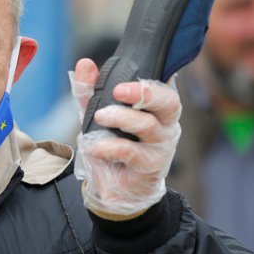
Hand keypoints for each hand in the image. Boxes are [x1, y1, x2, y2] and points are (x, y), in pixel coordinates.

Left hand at [72, 58, 181, 217]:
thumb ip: (90, 91)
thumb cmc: (113, 146)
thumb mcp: (97, 115)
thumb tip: (85, 64)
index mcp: (156, 108)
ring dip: (122, 118)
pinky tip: (95, 147)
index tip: (133, 72)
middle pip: (168, 102)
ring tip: (101, 116)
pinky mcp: (149, 166)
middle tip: (119, 90)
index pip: (163, 86)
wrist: (117, 189)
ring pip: (148, 125)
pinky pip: (130, 151)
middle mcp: (164, 124)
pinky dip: (109, 146)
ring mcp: (160, 146)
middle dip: (145, 92)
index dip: (152, 78)